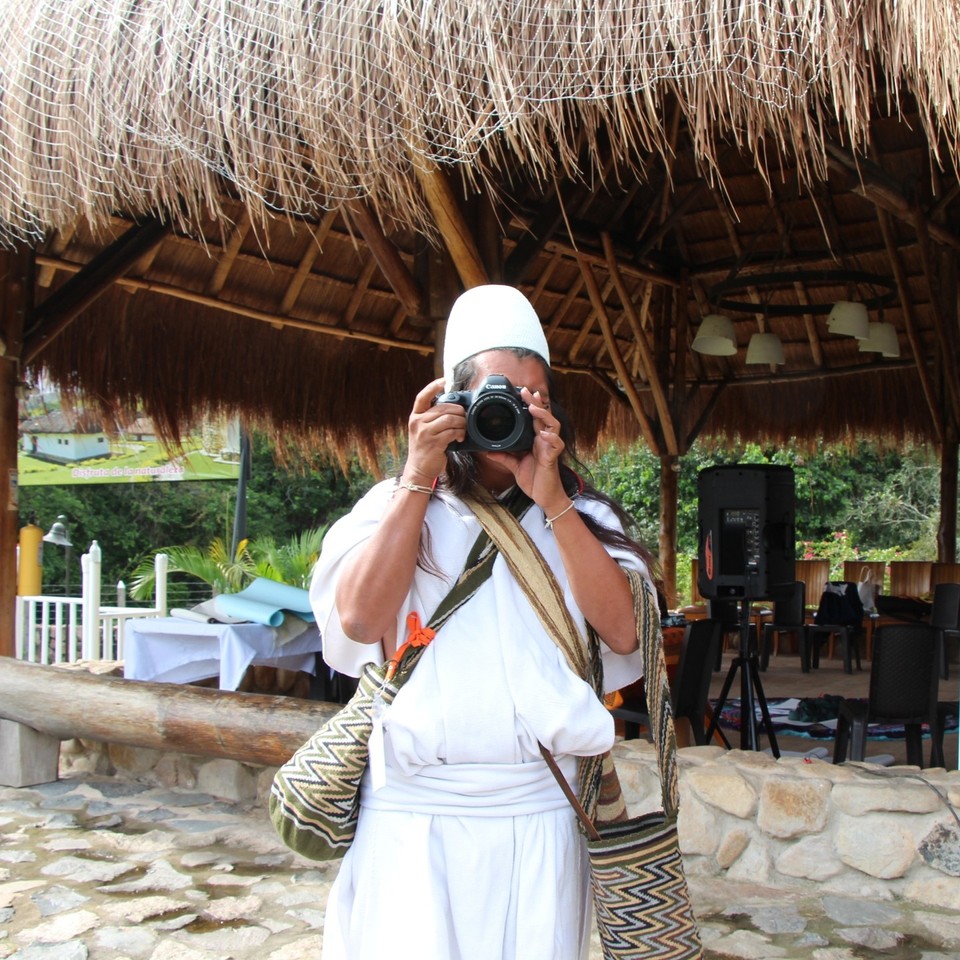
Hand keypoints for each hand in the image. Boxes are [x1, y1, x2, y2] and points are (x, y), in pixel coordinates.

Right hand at [404, 377, 464, 482]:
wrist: (418, 470)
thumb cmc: (425, 449)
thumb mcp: (423, 430)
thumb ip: (432, 418)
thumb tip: (453, 408)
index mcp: (415, 417)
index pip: (422, 397)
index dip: (433, 386)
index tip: (443, 380)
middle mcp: (418, 422)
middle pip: (444, 407)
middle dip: (459, 412)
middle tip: (463, 419)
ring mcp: (425, 432)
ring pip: (450, 419)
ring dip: (461, 424)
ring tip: (462, 430)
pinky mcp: (433, 443)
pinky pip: (452, 432)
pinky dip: (459, 433)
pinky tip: (459, 438)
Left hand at [487, 387, 568, 513]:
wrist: (544, 497)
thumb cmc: (534, 480)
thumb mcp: (514, 466)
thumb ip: (503, 457)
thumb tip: (487, 451)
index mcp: (536, 440)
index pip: (535, 418)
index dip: (531, 404)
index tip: (521, 392)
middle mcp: (544, 441)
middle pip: (543, 416)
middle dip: (536, 402)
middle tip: (526, 391)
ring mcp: (550, 448)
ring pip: (553, 426)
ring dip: (544, 416)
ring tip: (534, 408)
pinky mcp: (553, 458)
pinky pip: (557, 445)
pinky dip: (551, 439)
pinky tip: (544, 435)